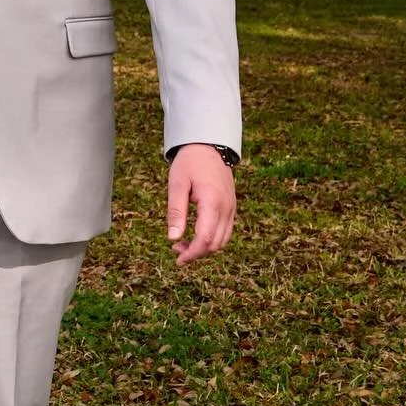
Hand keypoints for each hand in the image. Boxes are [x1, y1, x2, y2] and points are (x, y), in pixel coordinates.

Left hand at [167, 144, 235, 263]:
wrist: (208, 145)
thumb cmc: (189, 163)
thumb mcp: (177, 185)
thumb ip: (176, 212)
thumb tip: (173, 238)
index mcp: (213, 203)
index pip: (205, 239)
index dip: (192, 253)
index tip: (178, 260)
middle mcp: (227, 208)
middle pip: (216, 244)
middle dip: (196, 253)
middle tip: (176, 250)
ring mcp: (232, 208)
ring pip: (222, 240)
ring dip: (204, 248)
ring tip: (183, 244)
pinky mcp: (231, 207)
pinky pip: (225, 231)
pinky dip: (212, 239)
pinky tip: (196, 236)